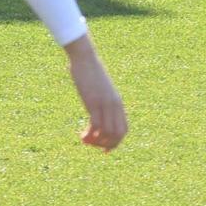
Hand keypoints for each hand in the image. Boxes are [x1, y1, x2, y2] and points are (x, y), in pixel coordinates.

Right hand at [63, 34, 127, 151]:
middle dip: (106, 145)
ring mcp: (104, 104)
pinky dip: (89, 135)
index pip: (124, 130)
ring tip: (84, 140)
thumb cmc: (90, 70)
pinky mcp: (93, 102)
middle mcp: (114, 105)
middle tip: (91, 144)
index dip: (116, 142)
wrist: (85, 57)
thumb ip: (102, 98)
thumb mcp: (101, 88)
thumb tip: (97, 107)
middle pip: (117, 135)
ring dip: (95, 142)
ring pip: (107, 133)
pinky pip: (96, 126)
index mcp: (118, 102)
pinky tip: (82, 135)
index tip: (104, 149)